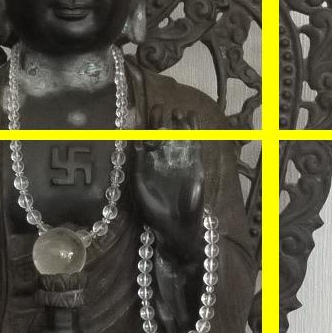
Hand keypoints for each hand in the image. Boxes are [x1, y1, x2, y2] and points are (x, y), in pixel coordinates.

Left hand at [130, 109, 205, 257]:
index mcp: (148, 165)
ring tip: (177, 111)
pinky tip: (191, 118)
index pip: (146, 140)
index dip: (145, 126)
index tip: (143, 114)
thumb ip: (138, 167)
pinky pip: (194, 144)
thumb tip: (136, 144)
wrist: (177, 226)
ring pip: (178, 137)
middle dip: (160, 121)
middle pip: (162, 134)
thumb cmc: (155, 211)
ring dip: (178, 124)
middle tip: (160, 107)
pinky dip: (193, 131)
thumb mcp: (140, 188)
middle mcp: (164, 161)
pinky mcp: (195, 165)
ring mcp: (180, 162)